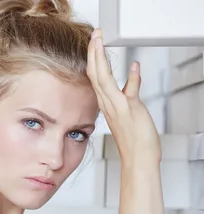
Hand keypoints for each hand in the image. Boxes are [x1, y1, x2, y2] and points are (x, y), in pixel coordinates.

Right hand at [87, 28, 161, 164]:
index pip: (96, 78)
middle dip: (94, 53)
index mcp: (107, 104)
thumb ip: (131, 91)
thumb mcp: (132, 111)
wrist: (137, 160)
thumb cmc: (135, 141)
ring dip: (100, 58)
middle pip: (96, 74)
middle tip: (94, 35)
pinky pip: (125, 90)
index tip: (93, 45)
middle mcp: (109, 104)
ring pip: (103, 78)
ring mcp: (116, 106)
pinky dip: (130, 78)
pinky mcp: (128, 109)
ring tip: (98, 41)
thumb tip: (133, 76)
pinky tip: (134, 66)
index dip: (94, 60)